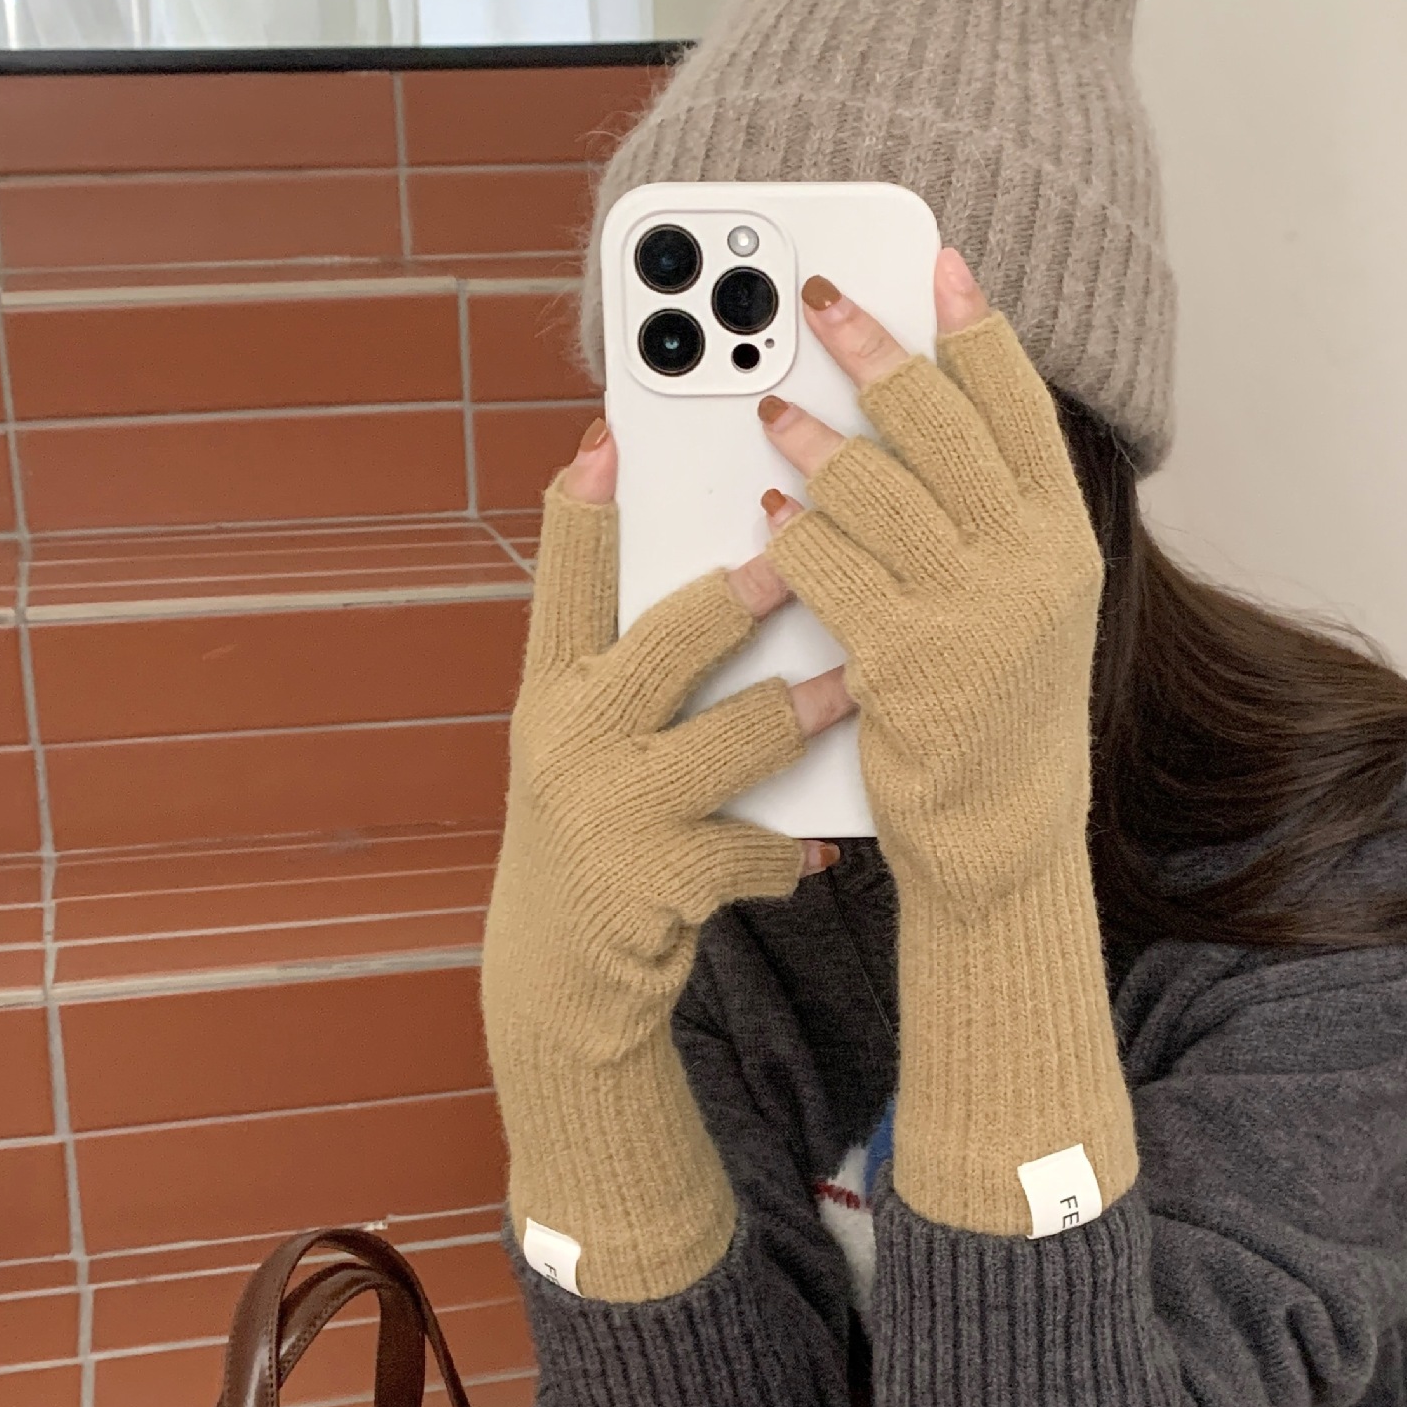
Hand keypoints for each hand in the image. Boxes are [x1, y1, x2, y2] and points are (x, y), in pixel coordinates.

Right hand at [485, 422, 855, 1071]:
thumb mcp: (592, 742)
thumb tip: (741, 574)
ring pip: (744, 735)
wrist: (564, 971)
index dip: (584, 508)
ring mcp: (612, 810)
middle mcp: (568, 739)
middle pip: (670, 638)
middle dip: (746, 592)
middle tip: (804, 553)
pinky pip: (761, 846)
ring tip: (855, 687)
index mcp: (552, 690)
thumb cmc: (601, 824)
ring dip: (810, 711)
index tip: (608, 435)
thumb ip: (634, 670)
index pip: (565, 582)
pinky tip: (818, 850)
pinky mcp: (659, 880)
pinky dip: (797, 850)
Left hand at [753, 248, 1104, 913]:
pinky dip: (791, 535)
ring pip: (875, 487)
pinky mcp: (901, 662)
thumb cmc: (1003, 709)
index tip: (940, 266)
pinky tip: (769, 521)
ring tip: (771, 410)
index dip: (977, 331)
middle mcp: (1029, 565)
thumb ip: (999, 516)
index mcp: (1065, 540)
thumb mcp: (1034, 604)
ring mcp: (969, 612)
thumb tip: (929, 413)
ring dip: (812, 439)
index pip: (1022, 408)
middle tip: (817, 302)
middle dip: (873, 351)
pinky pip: (828, 567)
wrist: (1004, 835)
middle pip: (941, 425)